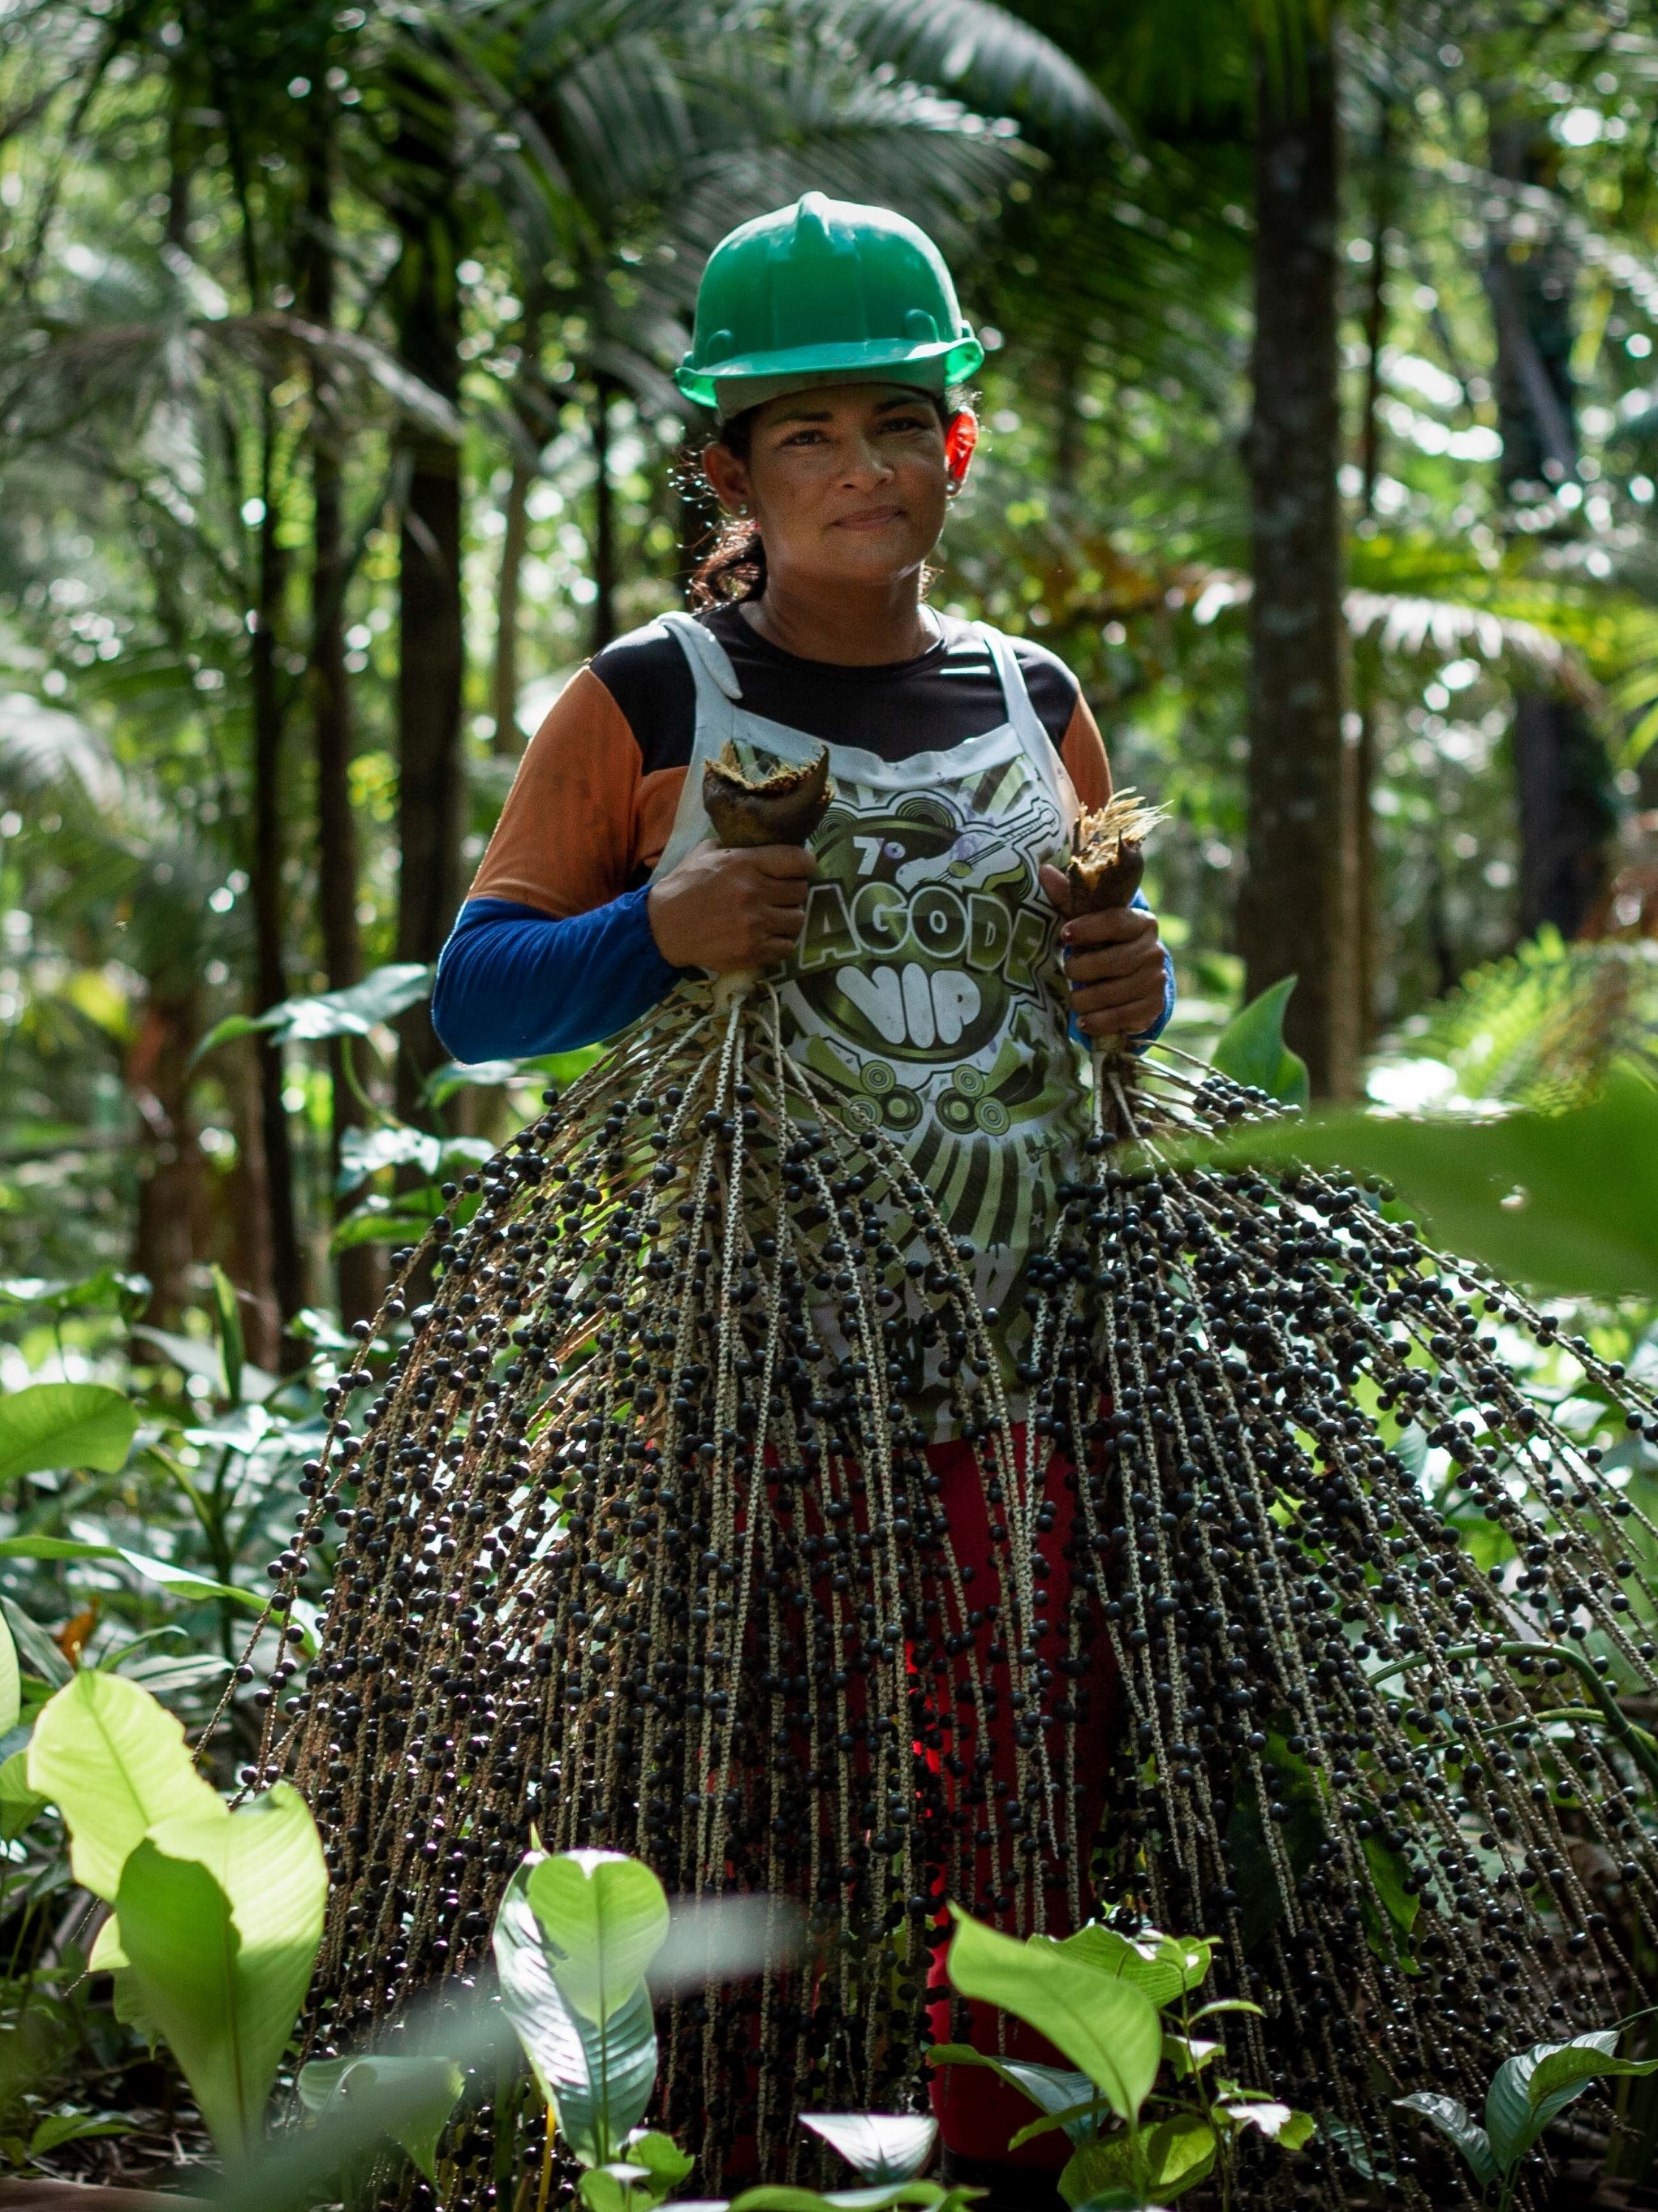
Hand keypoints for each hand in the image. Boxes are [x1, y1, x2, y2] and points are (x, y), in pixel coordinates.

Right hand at [648, 843, 815, 972]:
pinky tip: (767, 937)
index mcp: (744, 862)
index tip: (800, 869)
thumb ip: (737, 846)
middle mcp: (753, 891)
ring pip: (798, 920)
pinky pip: (787, 947)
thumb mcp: (706, 853)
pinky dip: (780, 943)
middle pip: (801, 891)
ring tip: (774, 918)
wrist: (661, 928)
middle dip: (793, 892)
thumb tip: (763, 841)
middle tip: (780, 895)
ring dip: (788, 919)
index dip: (804, 864)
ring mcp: (755, 924)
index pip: (798, 860)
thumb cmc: (684, 886)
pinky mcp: (752, 951)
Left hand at [1038, 863, 1167, 1040]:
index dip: (1089, 928)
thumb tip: (1045, 871)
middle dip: (1084, 968)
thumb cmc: (1105, 943)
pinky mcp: (1154, 1006)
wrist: (1135, 978)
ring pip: (1115, 992)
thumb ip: (1069, 899)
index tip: (1064, 936)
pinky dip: (1099, 1021)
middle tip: (1068, 970)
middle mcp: (1154, 949)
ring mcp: (1156, 979)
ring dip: (1087, 998)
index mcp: (1142, 921)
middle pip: (1115, 961)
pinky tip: (1084, 1021)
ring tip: (1074, 999)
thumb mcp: (1089, 921)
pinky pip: (1122, 1016)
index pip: (1116, 921)